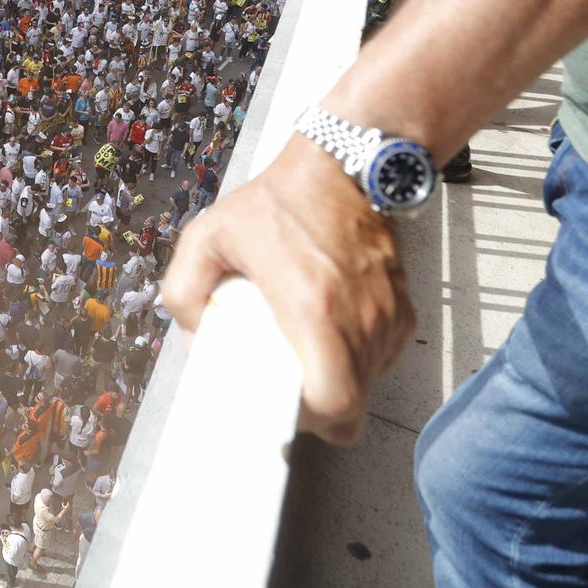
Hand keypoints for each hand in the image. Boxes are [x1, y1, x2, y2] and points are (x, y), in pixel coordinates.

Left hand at [162, 135, 412, 444]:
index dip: (312, 420)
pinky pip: (384, 357)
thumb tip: (196, 340)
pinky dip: (358, 357)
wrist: (343, 168)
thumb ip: (184, 291)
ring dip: (339, 380)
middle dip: (320, 409)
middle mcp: (360, 319)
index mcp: (313, 308)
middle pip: (354, 406)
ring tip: (305, 351)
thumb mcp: (207, 237)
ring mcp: (388, 316)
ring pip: (370, 383)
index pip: (336, 403)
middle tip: (288, 385)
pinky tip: (329, 331)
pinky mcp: (404, 308)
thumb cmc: (277, 203)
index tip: (285, 404)